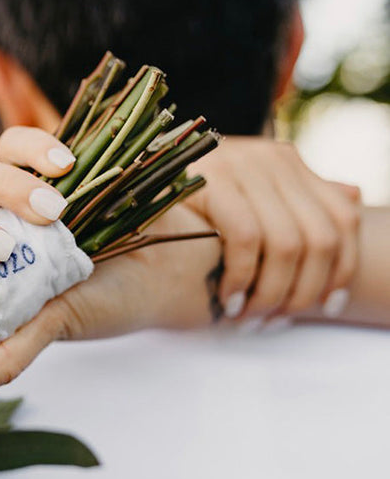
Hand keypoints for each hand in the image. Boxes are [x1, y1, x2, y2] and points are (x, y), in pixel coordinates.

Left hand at [0, 126, 219, 393]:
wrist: (170, 262)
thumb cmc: (106, 302)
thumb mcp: (55, 327)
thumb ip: (7, 351)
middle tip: (1, 250)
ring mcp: (1, 196)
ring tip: (55, 211)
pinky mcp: (38, 161)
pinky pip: (18, 140)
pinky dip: (34, 148)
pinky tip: (64, 165)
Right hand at [187, 137, 360, 320]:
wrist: (125, 186)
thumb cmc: (185, 205)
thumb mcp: (248, 197)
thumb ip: (296, 198)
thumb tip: (352, 195)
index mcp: (287, 162)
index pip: (342, 218)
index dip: (341, 270)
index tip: (326, 308)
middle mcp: (271, 158)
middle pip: (320, 237)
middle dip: (302, 291)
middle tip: (274, 320)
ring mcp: (243, 165)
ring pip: (289, 243)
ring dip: (272, 292)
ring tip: (249, 317)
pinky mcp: (212, 179)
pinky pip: (247, 238)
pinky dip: (242, 277)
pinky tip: (227, 298)